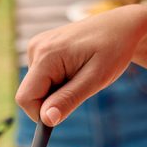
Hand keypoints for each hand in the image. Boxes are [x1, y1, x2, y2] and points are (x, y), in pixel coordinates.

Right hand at [15, 4, 145, 125]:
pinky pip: (41, 78)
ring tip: (81, 75)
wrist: (121, 27)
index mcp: (46, 55)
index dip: (40, 114)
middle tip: (80, 89)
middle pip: (30, 94)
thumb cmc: (113, 50)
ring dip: (57, 91)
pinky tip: (75, 69)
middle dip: (52, 100)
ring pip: (36, 88)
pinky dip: (57, 82)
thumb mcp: (96, 79)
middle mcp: (36, 48)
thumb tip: (47, 119)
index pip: (26, 98)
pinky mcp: (41, 49)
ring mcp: (37, 47)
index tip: (62, 118)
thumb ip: (69, 99)